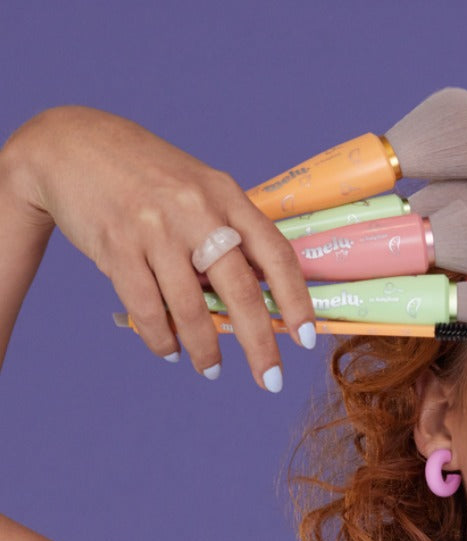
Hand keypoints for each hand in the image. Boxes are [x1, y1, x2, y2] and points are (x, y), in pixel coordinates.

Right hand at [6, 106, 315, 388]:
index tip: (307, 339)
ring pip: (190, 307)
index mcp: (227, 195)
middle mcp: (196, 210)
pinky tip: (170, 350)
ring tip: (212, 370)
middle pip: (240, 290)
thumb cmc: (151, 176)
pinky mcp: (116, 246)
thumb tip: (264, 297)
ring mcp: (155, 228)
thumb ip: (232, 234)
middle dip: (260, 344)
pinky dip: (161, 337)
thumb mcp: (201, 190)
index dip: (296, 300)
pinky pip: (147, 307)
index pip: (276, 254)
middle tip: (271, 381)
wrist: (72, 144)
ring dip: (205, 349)